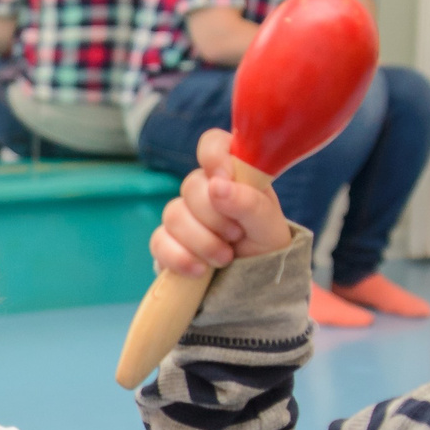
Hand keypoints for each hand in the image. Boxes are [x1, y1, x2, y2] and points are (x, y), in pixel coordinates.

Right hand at [150, 127, 291, 275]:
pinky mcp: (167, 243)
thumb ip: (250, 202)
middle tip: (236, 235)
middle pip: (190, 186)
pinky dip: (180, 258)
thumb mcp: (269, 225)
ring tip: (225, 258)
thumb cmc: (265, 246)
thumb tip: (216, 185)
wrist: (254, 285)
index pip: (213, 144)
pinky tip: (200, 270)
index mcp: (232, 175)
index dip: (213, 156)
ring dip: (202, 242)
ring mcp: (183, 216)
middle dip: (214, 217)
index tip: (223, 179)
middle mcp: (204, 190)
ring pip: (173, 215)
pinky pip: (159, 242)